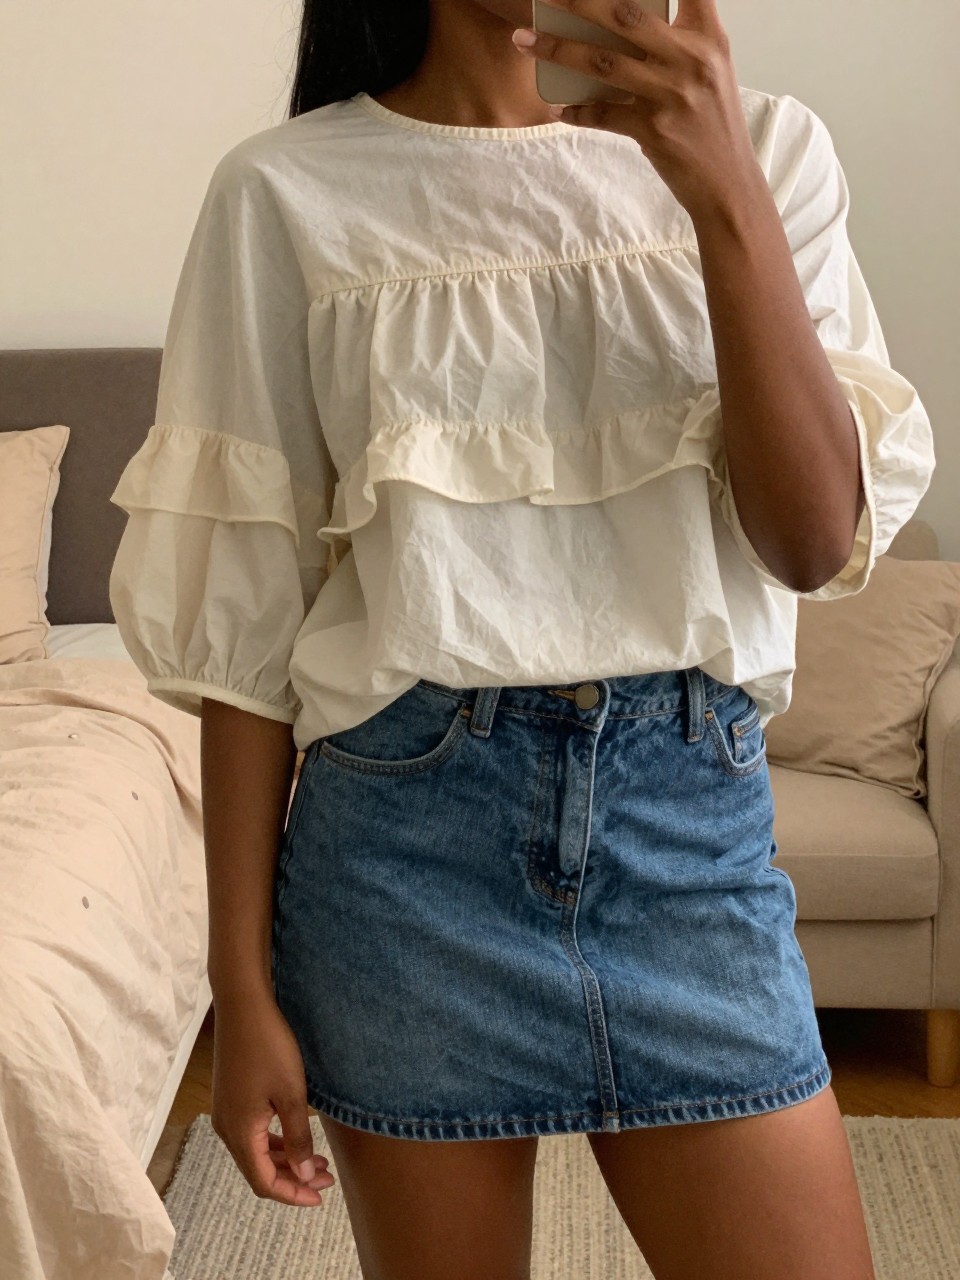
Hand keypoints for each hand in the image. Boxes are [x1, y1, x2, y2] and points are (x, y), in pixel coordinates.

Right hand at [210, 992, 336, 1206]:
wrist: (243, 1006)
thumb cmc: (269, 1047)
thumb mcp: (291, 1094)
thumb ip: (298, 1138)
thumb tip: (305, 1175)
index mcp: (239, 1133)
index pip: (264, 1182)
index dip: (292, 1194)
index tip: (320, 1196)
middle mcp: (226, 1129)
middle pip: (259, 1170)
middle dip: (293, 1178)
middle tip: (327, 1178)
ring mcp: (226, 1113)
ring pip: (256, 1152)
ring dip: (286, 1160)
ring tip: (319, 1161)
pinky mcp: (231, 1099)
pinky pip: (252, 1133)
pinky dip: (275, 1142)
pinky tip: (296, 1137)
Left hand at [512, 0, 766, 220]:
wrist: (728, 183)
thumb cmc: (712, 125)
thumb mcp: (709, 72)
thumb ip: (677, 43)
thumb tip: (617, 26)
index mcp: (709, 38)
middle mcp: (691, 59)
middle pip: (625, 15)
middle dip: (580, 1)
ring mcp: (671, 94)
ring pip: (603, 61)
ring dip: (558, 50)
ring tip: (525, 42)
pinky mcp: (653, 130)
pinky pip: (602, 114)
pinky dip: (576, 112)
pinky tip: (559, 109)